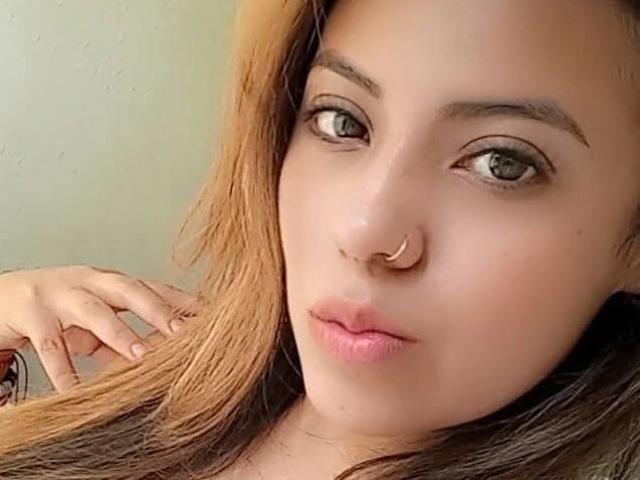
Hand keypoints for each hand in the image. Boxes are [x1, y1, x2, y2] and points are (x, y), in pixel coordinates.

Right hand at [0, 264, 200, 391]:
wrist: (3, 295)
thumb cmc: (59, 307)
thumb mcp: (94, 320)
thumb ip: (124, 337)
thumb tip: (159, 358)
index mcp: (110, 281)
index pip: (152, 287)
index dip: (180, 299)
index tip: (210, 314)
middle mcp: (89, 281)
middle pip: (129, 290)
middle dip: (159, 310)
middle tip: (184, 333)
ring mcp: (59, 294)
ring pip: (93, 311)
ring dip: (119, 333)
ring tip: (139, 356)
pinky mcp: (30, 313)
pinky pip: (50, 345)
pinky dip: (62, 370)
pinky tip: (74, 390)